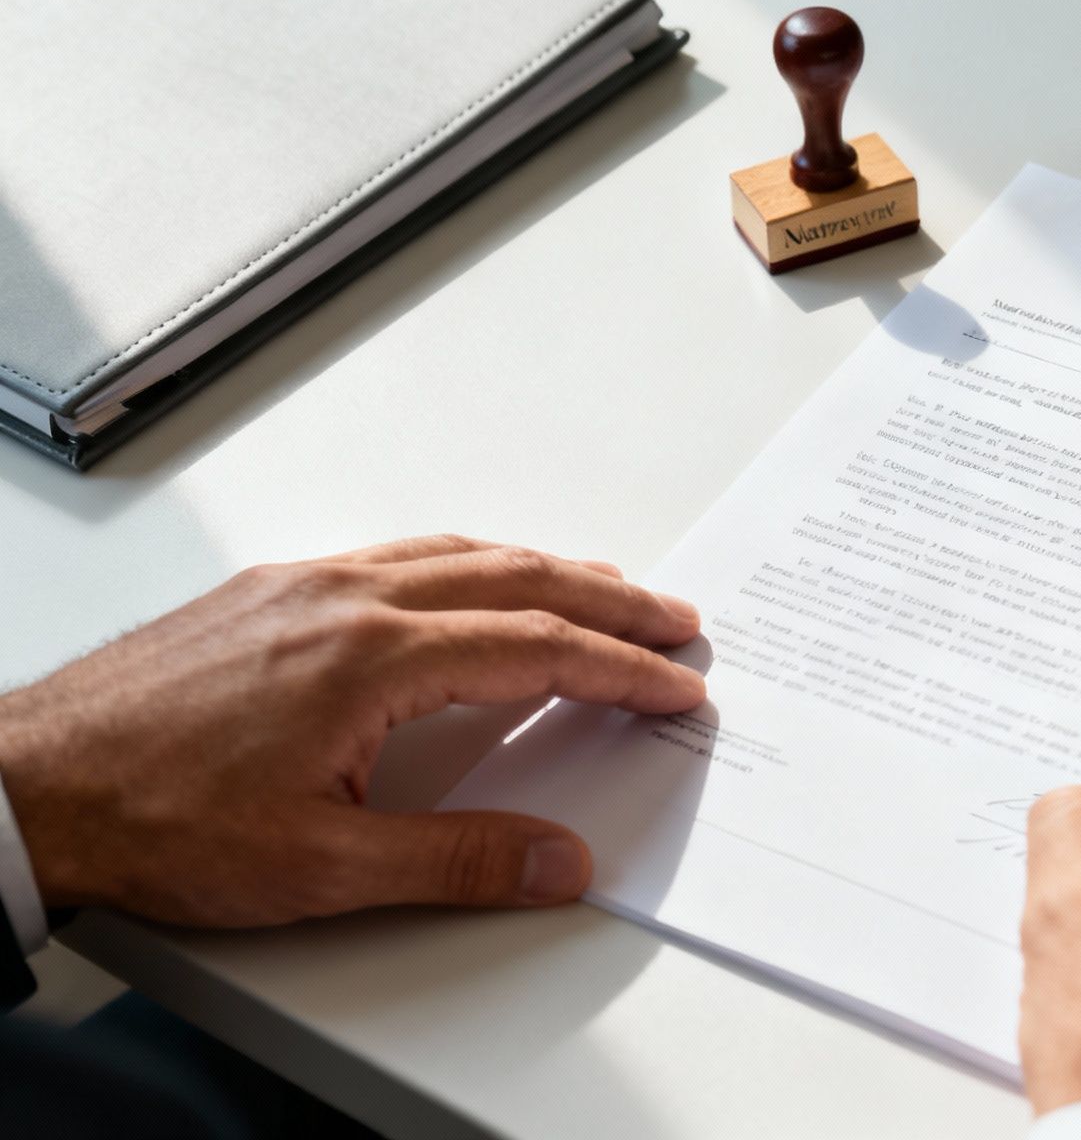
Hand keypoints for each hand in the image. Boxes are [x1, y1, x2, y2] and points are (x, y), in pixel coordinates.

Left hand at [0, 535, 704, 926]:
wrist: (29, 784)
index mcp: (371, 658)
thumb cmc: (154, 819)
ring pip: (459, 553)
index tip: (676, 683)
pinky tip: (478, 581)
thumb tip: (557, 861)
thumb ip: (456, 862)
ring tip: (604, 591)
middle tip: (675, 620)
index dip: (620, 667)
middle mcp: (345, 599)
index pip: (535, 649)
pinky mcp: (272, 591)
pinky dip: (473, 561)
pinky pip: (401, 553)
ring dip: (547, 569)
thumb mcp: (319, 868)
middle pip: (515, 578)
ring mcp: (305, 585)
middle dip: (610, 601)